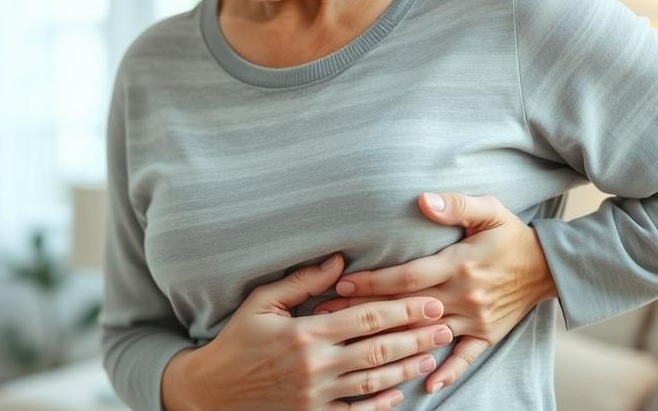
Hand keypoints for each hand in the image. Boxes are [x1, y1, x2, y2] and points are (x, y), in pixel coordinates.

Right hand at [164, 253, 452, 410]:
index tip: (428, 301)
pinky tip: (398, 393)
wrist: (212, 390)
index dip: (401, 309)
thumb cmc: (237, 340)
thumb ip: (302, 282)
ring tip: (431, 355)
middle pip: (378, 349)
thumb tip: (339, 260)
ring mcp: (317, 395)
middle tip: (445, 326)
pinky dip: (379, 404)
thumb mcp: (262, 302)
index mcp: (306, 333)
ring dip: (406, 368)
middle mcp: (317, 366)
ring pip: (373, 381)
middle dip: (416, 337)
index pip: (365, 318)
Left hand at [312, 193, 557, 393]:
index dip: (372, 282)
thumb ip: (454, 205)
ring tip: (356, 347)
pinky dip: (447, 372)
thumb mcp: (488, 210)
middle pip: (407, 308)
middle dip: (366, 312)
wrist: (551, 265)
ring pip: (427, 334)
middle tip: (329, 316)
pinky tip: (425, 384)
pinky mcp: (488, 335)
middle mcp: (464, 295)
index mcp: (458, 264)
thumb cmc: (510, 234)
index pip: (406, 277)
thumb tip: (422, 200)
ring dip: (392, 342)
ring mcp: (476, 319)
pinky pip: (465, 358)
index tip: (341, 285)